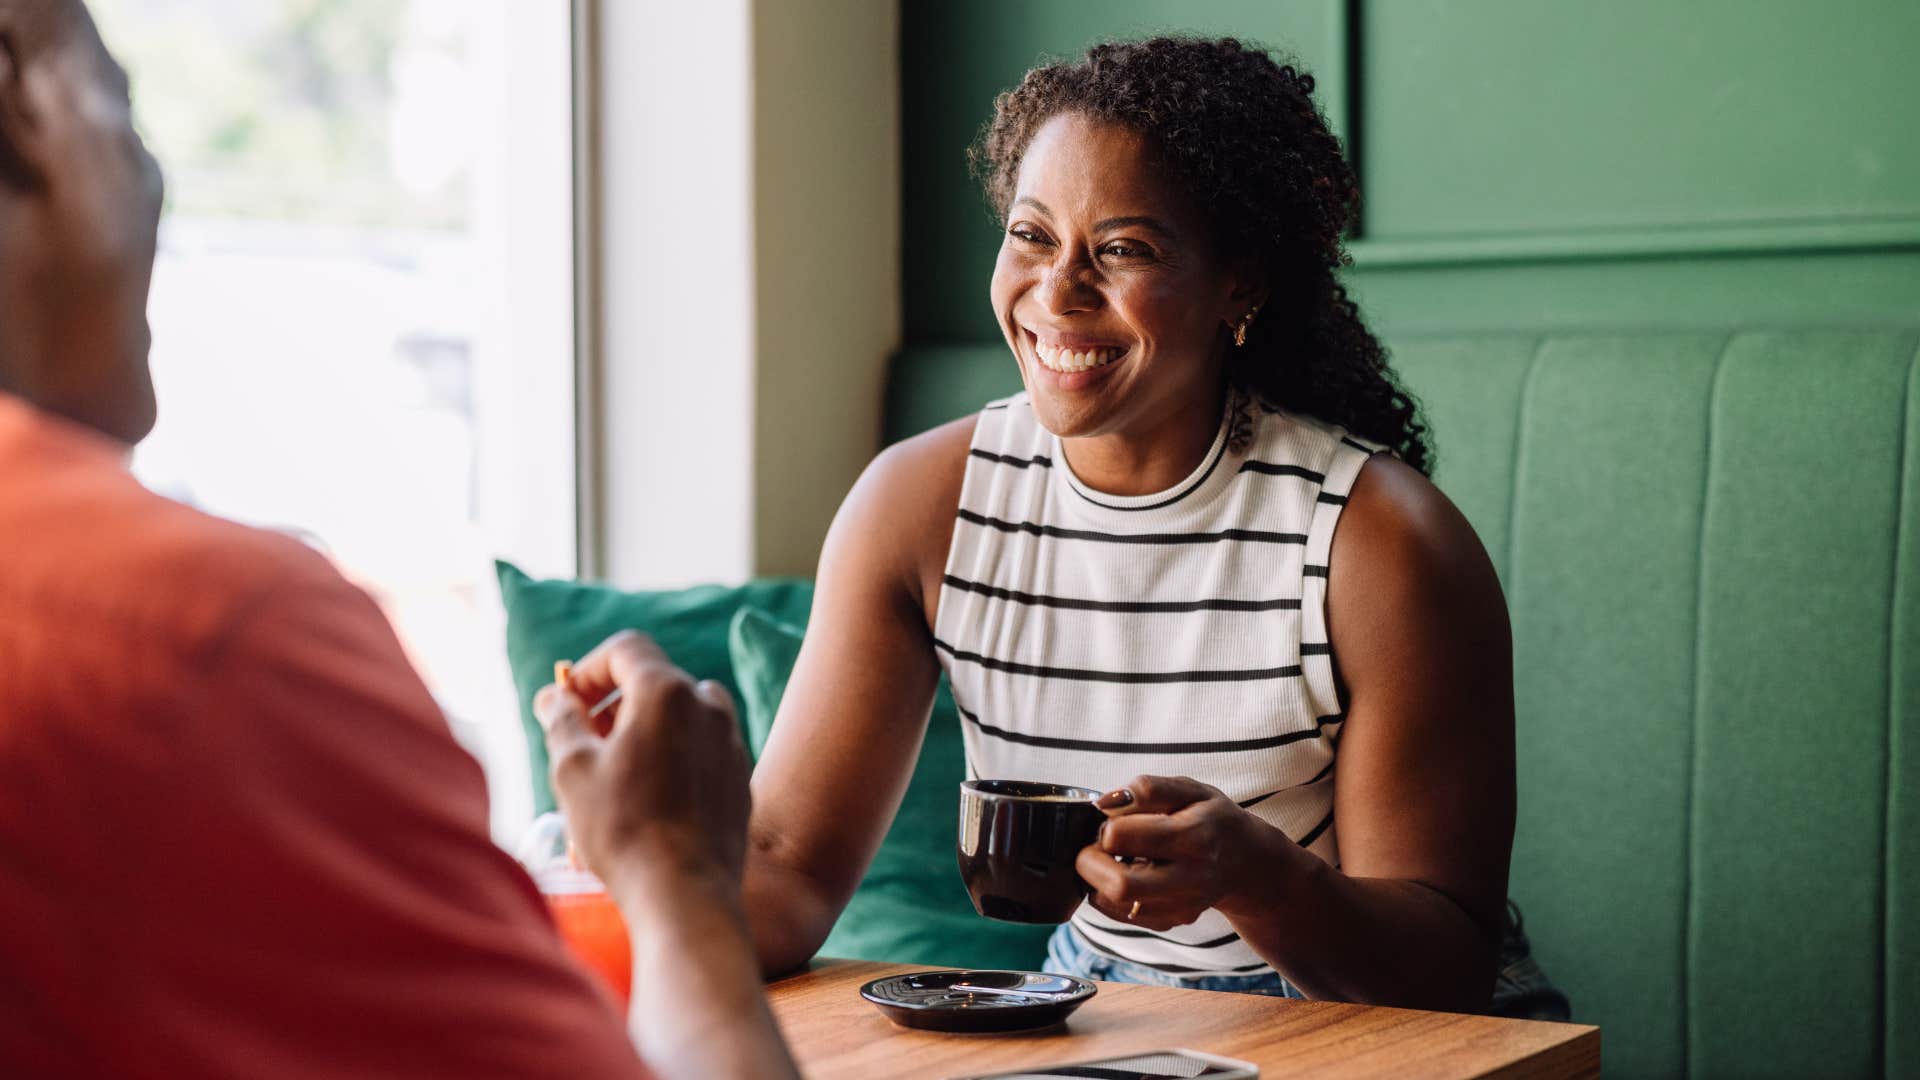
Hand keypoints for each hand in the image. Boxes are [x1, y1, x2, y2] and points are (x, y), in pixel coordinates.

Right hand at [533, 631, 750, 899]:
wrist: (686, 893)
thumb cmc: (622, 829)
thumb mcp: (572, 770)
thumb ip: (562, 720)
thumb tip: (554, 696)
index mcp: (667, 692)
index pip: (626, 649)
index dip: (588, 668)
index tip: (567, 701)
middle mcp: (708, 706)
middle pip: (655, 679)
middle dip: (613, 700)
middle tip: (583, 737)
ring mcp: (730, 740)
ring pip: (682, 712)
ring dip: (646, 725)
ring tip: (616, 765)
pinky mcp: (739, 775)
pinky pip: (701, 746)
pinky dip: (672, 752)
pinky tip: (649, 793)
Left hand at [1074, 775, 1265, 931]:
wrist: (1245, 860)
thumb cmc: (1211, 818)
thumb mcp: (1190, 789)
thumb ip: (1148, 789)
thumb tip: (1105, 804)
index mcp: (1193, 836)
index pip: (1122, 837)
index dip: (1104, 826)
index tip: (1108, 819)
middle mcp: (1190, 877)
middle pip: (1119, 885)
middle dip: (1089, 863)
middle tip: (1093, 846)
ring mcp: (1181, 905)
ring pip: (1117, 904)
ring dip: (1097, 880)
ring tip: (1111, 858)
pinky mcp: (1172, 921)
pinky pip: (1122, 915)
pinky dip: (1109, 895)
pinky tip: (1123, 874)